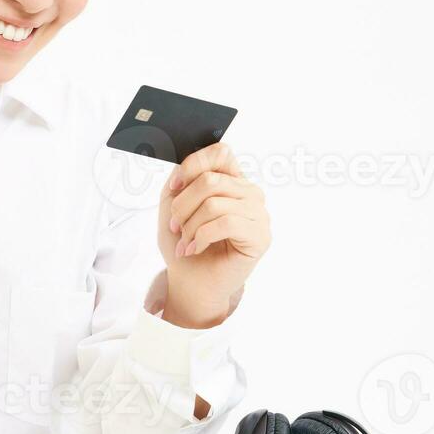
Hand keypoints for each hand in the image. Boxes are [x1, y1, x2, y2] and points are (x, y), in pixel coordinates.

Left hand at [157, 142, 269, 327]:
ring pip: (215, 203)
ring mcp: (258, 214)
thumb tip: (186, 167)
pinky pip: (227, 223)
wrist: (191, 281)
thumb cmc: (184, 243)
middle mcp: (249, 193)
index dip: (192, 166)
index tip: (174, 189)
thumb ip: (180, 180)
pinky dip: (202, 237)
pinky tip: (195, 248)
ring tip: (185, 242)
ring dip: (190, 225)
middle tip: (175, 226)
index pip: (221, 152)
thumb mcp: (172, 205)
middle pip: (211, 180)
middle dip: (183, 206)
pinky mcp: (261, 236)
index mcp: (231, 180)